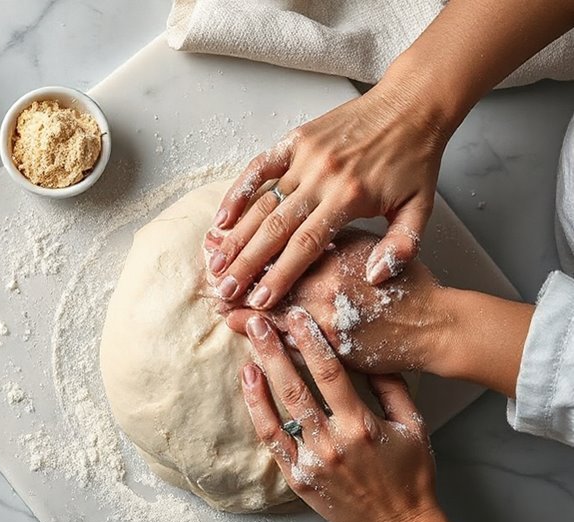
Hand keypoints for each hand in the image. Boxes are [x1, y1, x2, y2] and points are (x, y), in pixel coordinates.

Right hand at [204, 83, 445, 309]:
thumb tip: (374, 277)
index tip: (260, 301)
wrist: (412, 104)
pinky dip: (237, 193)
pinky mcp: (295, 140)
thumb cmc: (416, 160)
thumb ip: (401, 246)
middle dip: (247, 264)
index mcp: (350, 198)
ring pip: (261, 203)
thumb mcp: (421, 208)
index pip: (306, 245)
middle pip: (274, 229)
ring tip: (215, 264)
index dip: (280, 275)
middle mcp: (322, 177)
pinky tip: (221, 220)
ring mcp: (305, 157)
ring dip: (236, 236)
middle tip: (225, 291)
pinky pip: (259, 168)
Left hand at [226, 229, 448, 373]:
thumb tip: (299, 228)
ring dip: (243, 311)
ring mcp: (324, 321)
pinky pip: (289, 346)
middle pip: (267, 281)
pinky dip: (264, 340)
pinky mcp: (329, 350)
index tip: (224, 244)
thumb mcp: (371, 246)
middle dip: (238, 278)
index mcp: (332, 257)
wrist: (436, 326)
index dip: (247, 245)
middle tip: (212, 277)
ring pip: (272, 314)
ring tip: (220, 308)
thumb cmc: (407, 283)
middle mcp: (323, 288)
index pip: (279, 248)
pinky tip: (245, 336)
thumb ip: (334, 236)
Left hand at [240, 311, 482, 521]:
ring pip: (279, 410)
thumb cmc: (410, 475)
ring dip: (262, 373)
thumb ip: (393, 388)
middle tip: (259, 322)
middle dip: (275, 349)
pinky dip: (256, 408)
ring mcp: (312, 461)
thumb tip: (373, 352)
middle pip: (296, 387)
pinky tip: (249, 382)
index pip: (330, 373)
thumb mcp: (414, 427)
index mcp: (363, 426)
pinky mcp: (297, 476)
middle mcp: (333, 443)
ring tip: (250, 345)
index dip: (311, 341)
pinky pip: (271, 438)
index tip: (296, 316)